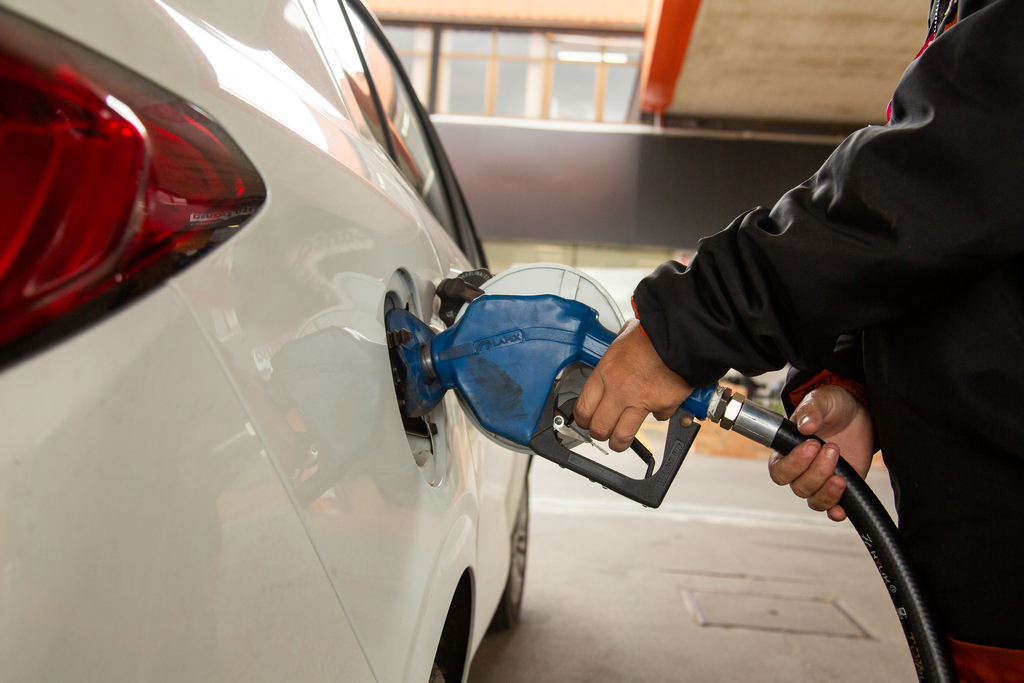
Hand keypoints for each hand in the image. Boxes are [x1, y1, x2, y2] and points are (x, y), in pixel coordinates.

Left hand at [573, 319, 692, 451]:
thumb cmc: (650, 333)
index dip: (583, 420)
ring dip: (619, 442)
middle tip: (602, 432)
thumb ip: (613, 357)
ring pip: (622, 436)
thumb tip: (613, 361)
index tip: (586, 421)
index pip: (583, 408)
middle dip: (599, 433)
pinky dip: (659, 415)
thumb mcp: (621, 340)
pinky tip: (658, 407)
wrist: (679, 334)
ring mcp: (641, 401)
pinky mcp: (663, 405)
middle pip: (599, 428)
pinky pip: (658, 418)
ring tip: (620, 441)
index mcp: (605, 373)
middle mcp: (619, 390)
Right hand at [768, 385, 873, 521]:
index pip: (779, 470)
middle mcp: (801, 470)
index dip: (795, 463)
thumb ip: (811, 411)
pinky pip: (832, 509)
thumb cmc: (832, 405)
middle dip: (817, 471)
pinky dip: (836, 512)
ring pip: (814, 500)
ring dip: (827, 491)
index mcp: (787, 451)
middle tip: (832, 448)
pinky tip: (842, 508)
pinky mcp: (840, 488)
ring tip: (842, 475)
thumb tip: (805, 426)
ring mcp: (821, 481)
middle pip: (799, 487)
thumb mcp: (821, 400)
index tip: (812, 445)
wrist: (857, 412)